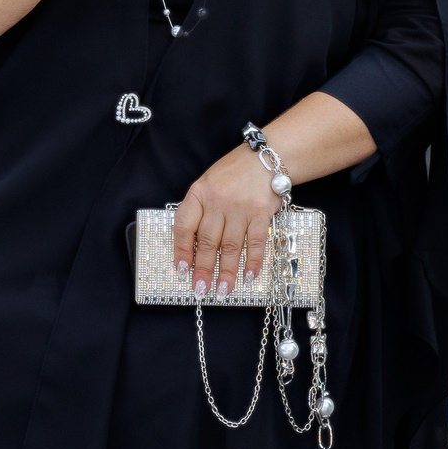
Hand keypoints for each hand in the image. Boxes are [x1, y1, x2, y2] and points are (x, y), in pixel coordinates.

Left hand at [172, 144, 280, 296]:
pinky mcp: (261, 213)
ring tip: (222, 290)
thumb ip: (199, 210)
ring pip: (230, 246)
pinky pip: (255, 242)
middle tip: (200, 289)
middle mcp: (218, 201)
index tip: (182, 270)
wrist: (266, 158)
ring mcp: (240, 208)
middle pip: (207, 241)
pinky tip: (249, 276)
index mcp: (199, 193)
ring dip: (226, 271)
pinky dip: (253, 262)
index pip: (184, 226)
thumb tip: (191, 246)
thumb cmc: (234, 173)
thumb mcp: (207, 185)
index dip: (181, 250)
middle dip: (203, 268)